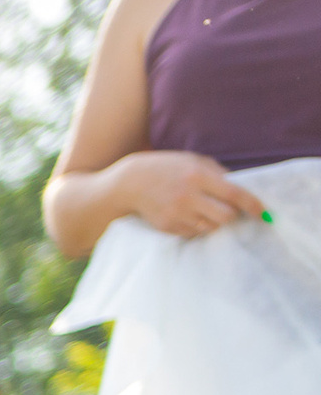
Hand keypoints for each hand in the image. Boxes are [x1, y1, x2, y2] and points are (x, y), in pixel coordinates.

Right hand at [118, 151, 264, 239]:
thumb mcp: (192, 161)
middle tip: (228, 210)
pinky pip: (193, 233)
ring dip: (213, 221)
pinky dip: (197, 226)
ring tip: (203, 211)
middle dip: (231, 216)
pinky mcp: (167, 226)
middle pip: (225, 216)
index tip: (263, 213)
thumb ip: (217, 174)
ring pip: (210, 227)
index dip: (252, 205)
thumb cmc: (167, 168)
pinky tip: (187, 215)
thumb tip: (240, 189)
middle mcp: (188, 196)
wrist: (130, 183)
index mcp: (197, 175)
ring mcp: (176, 214)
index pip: (233, 193)